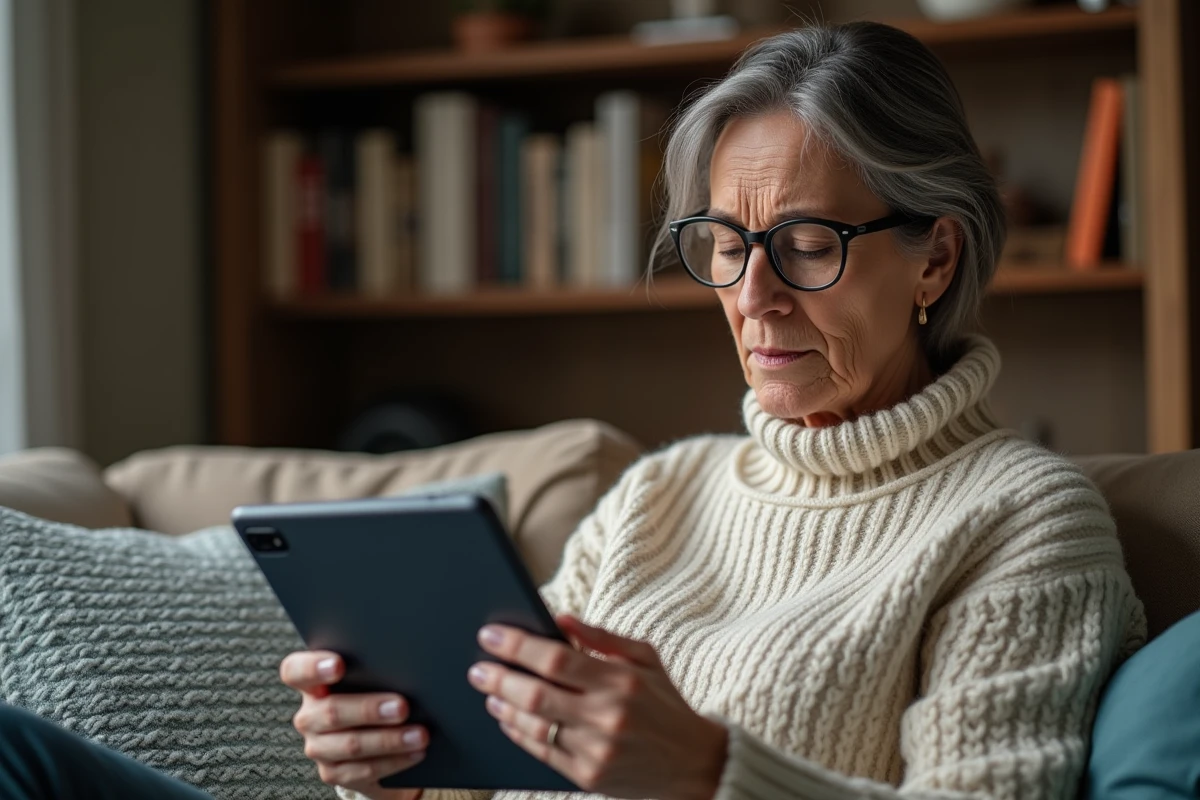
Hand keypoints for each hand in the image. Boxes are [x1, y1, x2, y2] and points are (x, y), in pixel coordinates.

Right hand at [281, 651, 427, 799]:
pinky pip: (363, 770)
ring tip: (419, 735)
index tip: (339, 665)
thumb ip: (377, 671)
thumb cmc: (376, 696)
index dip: (312, 667)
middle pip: (331, 711)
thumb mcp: (372, 680)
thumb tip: (410, 667)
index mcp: (313, 684)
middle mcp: (310, 715)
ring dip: (389, 740)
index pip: (295, 671)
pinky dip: (394, 761)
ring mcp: (318, 746)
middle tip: (402, 707)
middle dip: (369, 709)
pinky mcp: (333, 773)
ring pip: (351, 744)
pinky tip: (415, 752)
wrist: (378, 744)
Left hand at [467, 615, 727, 799]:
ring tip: (490, 691)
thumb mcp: (645, 658)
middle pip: (535, 694)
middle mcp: (607, 716)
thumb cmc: (665, 704)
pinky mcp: (588, 776)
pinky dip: (518, 733)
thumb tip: (559, 618)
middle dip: (498, 677)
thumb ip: (602, 636)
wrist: (694, 764)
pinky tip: (508, 717)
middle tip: (477, 667)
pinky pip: (541, 752)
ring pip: (533, 726)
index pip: (556, 659)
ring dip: (504, 706)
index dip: (517, 646)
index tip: (491, 634)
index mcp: (621, 680)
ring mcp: (596, 750)